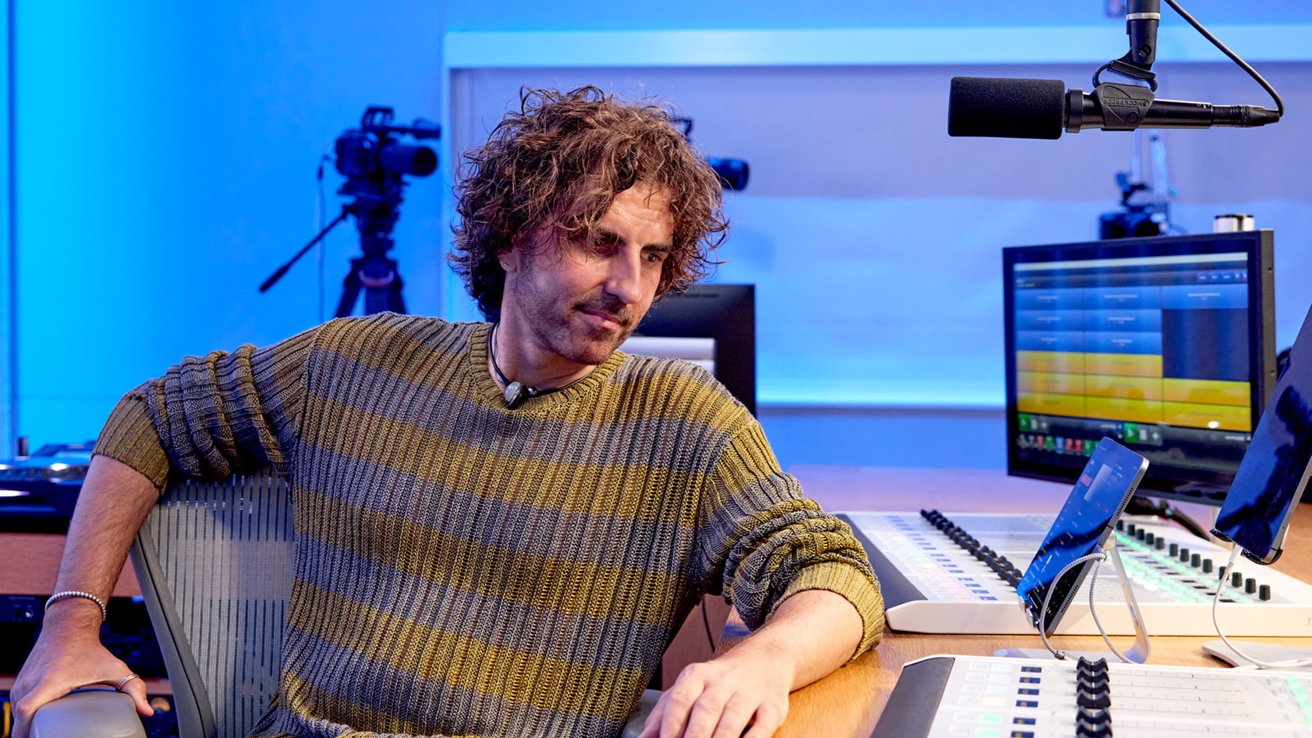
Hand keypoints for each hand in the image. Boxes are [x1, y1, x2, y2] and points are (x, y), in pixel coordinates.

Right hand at [10, 607, 153, 737]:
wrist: (67, 627)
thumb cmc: (91, 650)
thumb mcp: (114, 668)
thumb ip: (133, 689)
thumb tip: (147, 711)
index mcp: (50, 681)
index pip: (26, 709)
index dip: (27, 729)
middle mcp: (30, 683)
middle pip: (19, 719)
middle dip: (29, 735)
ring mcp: (21, 683)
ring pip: (16, 714)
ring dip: (26, 728)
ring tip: (44, 736)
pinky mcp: (19, 684)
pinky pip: (16, 707)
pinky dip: (23, 719)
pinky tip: (34, 729)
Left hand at [637, 642, 792, 737]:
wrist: (766, 658)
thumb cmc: (720, 681)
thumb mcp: (689, 688)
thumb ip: (664, 713)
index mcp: (696, 676)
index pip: (679, 699)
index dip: (670, 725)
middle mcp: (722, 681)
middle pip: (705, 710)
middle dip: (694, 736)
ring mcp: (749, 693)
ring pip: (733, 718)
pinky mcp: (773, 706)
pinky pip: (763, 725)